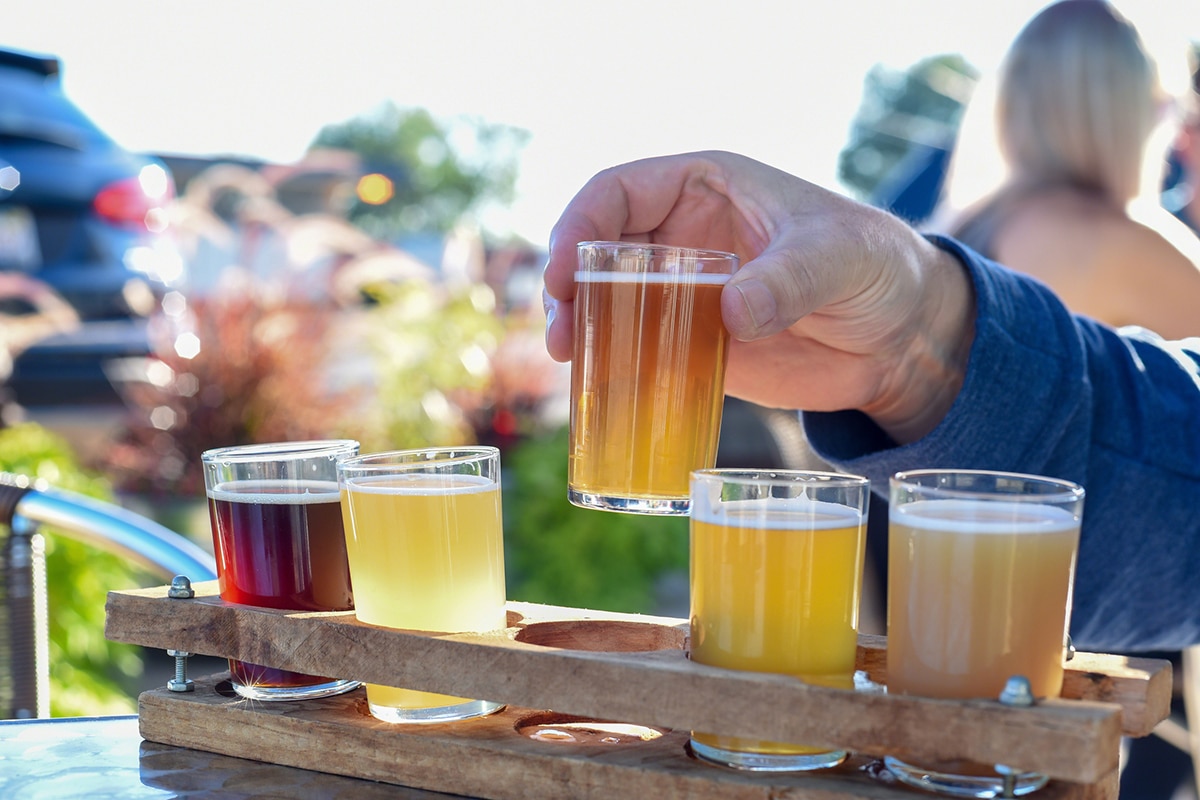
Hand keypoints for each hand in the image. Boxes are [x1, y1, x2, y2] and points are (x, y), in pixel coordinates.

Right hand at [543, 151, 975, 443]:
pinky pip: (642, 352)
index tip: (564, 270)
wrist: (902, 335)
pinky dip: (618, 371)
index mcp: (705, 187)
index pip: (619, 192)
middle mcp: (682, 235)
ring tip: (573, 364)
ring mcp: (685, 293)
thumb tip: (733, 309)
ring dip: (584, 331)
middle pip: (598, 251)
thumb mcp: (839, 259)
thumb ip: (788, 278)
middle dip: (569, 288)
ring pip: (610, 304)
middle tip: (563, 335)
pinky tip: (605, 395)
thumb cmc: (876, 266)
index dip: (579, 224)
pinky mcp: (696, 343)